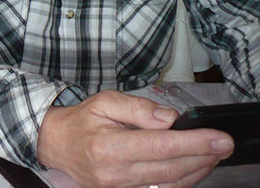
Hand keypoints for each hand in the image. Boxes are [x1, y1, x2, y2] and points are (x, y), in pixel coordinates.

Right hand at [36, 90, 233, 187]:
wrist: (57, 144)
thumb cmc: (81, 120)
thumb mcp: (104, 101)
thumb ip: (138, 108)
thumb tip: (170, 118)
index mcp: (109, 146)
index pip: (160, 146)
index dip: (193, 143)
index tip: (218, 138)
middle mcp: (116, 173)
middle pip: (171, 169)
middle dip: (203, 157)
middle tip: (224, 145)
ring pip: (170, 184)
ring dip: (197, 170)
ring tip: (213, 154)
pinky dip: (183, 179)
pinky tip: (194, 166)